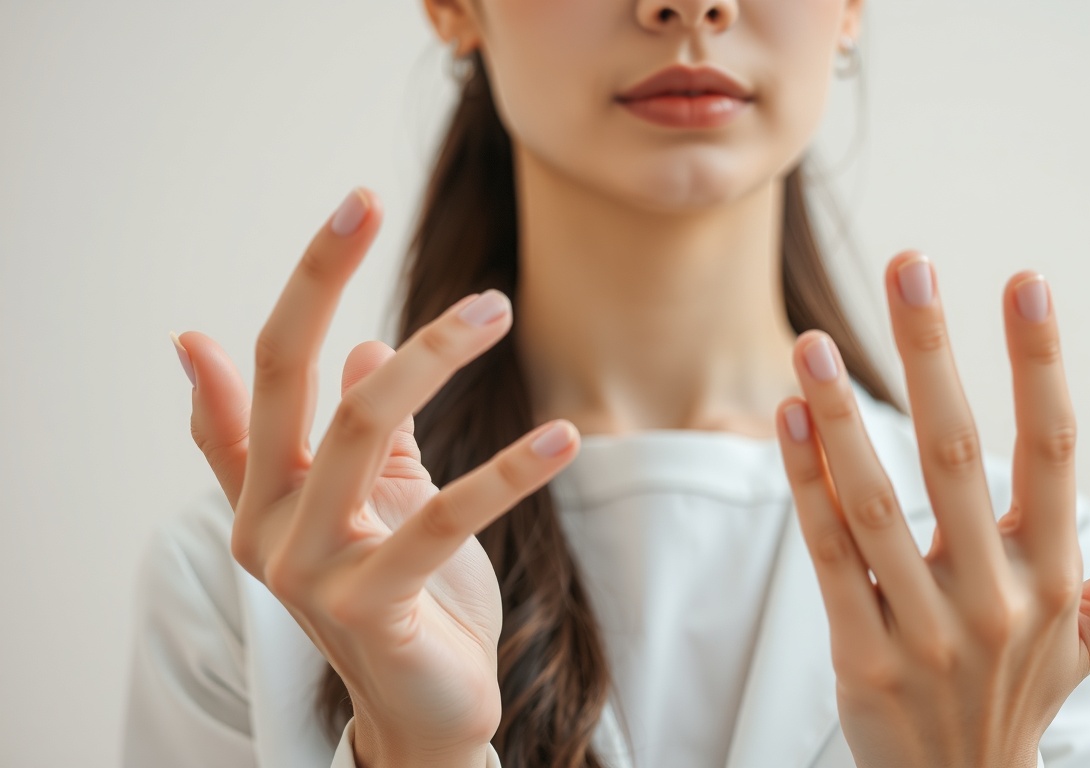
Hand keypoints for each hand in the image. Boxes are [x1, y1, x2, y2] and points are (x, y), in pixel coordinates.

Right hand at [174, 188, 579, 765]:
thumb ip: (348, 431)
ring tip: (496, 306)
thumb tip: (349, 341)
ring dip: (431, 356)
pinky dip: (510, 469)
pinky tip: (564, 434)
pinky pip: (445, 514)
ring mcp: (311, 568)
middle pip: (290, 378)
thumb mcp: (373, 503)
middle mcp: (267, 523)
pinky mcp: (374, 604)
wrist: (425, 708)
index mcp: (264, 490)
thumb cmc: (404, 598)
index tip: (350, 207)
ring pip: (362, 429)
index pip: (270, 366)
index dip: (304, 284)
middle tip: (366, 200)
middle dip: (319, 279)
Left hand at [774, 251, 1089, 767]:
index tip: (1026, 281)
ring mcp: (926, 631)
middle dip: (931, 356)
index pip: (1053, 452)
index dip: (1040, 364)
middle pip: (959, 457)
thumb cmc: (1023, 692)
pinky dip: (808, 487)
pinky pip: (830, 557)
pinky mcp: (862, 658)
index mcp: (1055, 577)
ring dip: (844, 417)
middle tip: (909, 265)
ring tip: (814, 339)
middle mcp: (996, 598)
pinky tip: (788, 417)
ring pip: (877, 504)